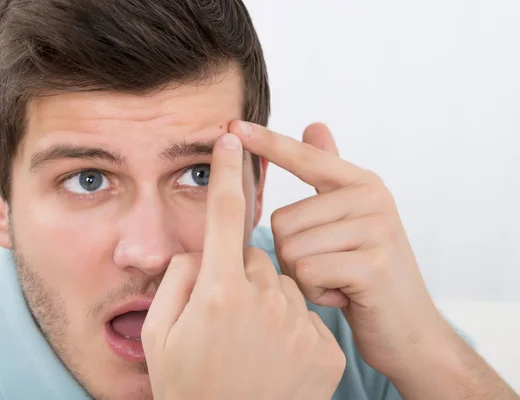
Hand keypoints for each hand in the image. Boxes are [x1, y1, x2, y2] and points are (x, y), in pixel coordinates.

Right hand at [142, 133, 344, 399]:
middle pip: (255, 257)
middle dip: (239, 273)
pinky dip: (290, 328)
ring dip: (266, 302)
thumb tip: (201, 252)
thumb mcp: (160, 335)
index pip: (225, 215)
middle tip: (225, 315)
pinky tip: (274, 359)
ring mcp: (298, 326)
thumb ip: (178, 280)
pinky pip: (304, 315)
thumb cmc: (188, 390)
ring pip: (282, 286)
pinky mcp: (325, 350)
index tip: (231, 138)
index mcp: (217, 294)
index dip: (229, 172)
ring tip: (250, 342)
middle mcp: (262, 302)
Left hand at [231, 121, 452, 379]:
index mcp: (361, 183)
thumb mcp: (350, 219)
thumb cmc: (367, 274)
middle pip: (282, 220)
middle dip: (293, 254)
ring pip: (290, 248)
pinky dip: (316, 293)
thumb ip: (330, 173)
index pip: (304, 157)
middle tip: (330, 268)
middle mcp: (372, 197)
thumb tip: (314, 124)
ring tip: (337, 281)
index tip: (235, 124)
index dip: (268, 142)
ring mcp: (376, 229)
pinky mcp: (373, 265)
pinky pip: (307, 273)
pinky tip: (343, 297)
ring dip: (304, 276)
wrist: (410, 330)